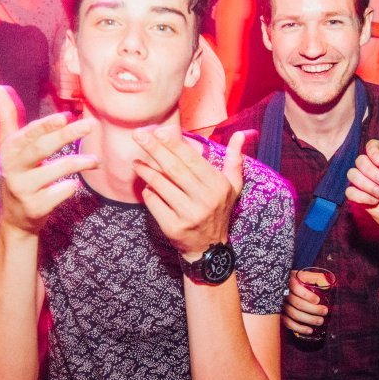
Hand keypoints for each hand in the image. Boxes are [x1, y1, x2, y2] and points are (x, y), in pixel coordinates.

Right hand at [0, 84, 95, 234]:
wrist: (13, 216)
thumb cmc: (17, 172)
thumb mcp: (9, 145)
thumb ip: (8, 116)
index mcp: (9, 150)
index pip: (28, 134)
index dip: (47, 125)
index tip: (67, 115)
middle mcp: (13, 168)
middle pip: (41, 149)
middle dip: (65, 136)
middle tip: (90, 125)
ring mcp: (24, 189)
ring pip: (55, 171)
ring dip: (78, 163)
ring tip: (95, 160)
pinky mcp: (35, 207)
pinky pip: (58, 194)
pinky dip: (69, 187)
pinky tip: (75, 184)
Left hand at [131, 126, 243, 261]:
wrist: (209, 248)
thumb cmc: (218, 209)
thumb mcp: (232, 186)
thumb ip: (234, 159)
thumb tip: (241, 133)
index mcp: (218, 185)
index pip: (193, 160)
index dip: (175, 144)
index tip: (159, 131)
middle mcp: (205, 200)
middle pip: (174, 169)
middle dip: (154, 150)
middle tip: (137, 135)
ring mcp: (189, 214)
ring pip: (161, 185)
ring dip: (146, 171)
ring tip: (137, 162)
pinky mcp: (174, 227)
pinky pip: (154, 203)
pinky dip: (148, 192)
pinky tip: (147, 187)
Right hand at [282, 271, 325, 335]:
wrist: (282, 285)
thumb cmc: (297, 280)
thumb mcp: (305, 275)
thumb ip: (317, 278)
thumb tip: (327, 284)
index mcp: (289, 282)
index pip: (297, 289)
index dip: (307, 295)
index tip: (317, 300)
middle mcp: (283, 294)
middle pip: (298, 303)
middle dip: (313, 309)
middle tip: (324, 311)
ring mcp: (280, 305)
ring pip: (294, 314)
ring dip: (308, 319)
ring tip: (320, 321)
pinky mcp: (280, 314)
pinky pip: (288, 323)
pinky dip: (299, 328)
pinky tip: (309, 330)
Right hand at [346, 136, 378, 241]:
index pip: (372, 146)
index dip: (371, 151)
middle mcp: (378, 171)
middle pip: (359, 160)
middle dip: (369, 172)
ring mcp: (370, 186)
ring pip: (351, 174)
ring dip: (364, 184)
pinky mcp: (364, 200)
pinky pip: (349, 192)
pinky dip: (359, 196)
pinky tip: (374, 202)